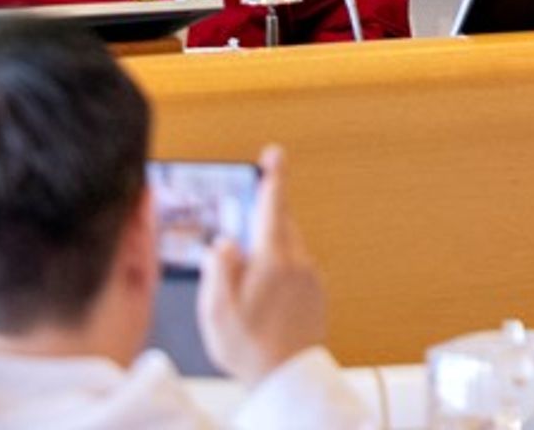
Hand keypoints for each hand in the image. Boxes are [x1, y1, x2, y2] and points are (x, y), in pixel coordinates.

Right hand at [197, 145, 329, 383]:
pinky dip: (279, 270)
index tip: (275, 154)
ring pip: (288, 247)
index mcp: (273, 259)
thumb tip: (223, 242)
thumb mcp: (217, 311)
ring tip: (244, 283)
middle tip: (238, 235)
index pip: (273, 206)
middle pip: (280, 224)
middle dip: (261, 220)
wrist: (287, 379)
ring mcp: (311, 277)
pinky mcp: (316, 292)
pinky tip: (262, 299)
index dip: (273, 177)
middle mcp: (298, 262)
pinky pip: (295, 268)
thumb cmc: (249, 348)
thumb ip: (219, 269)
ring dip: (268, 250)